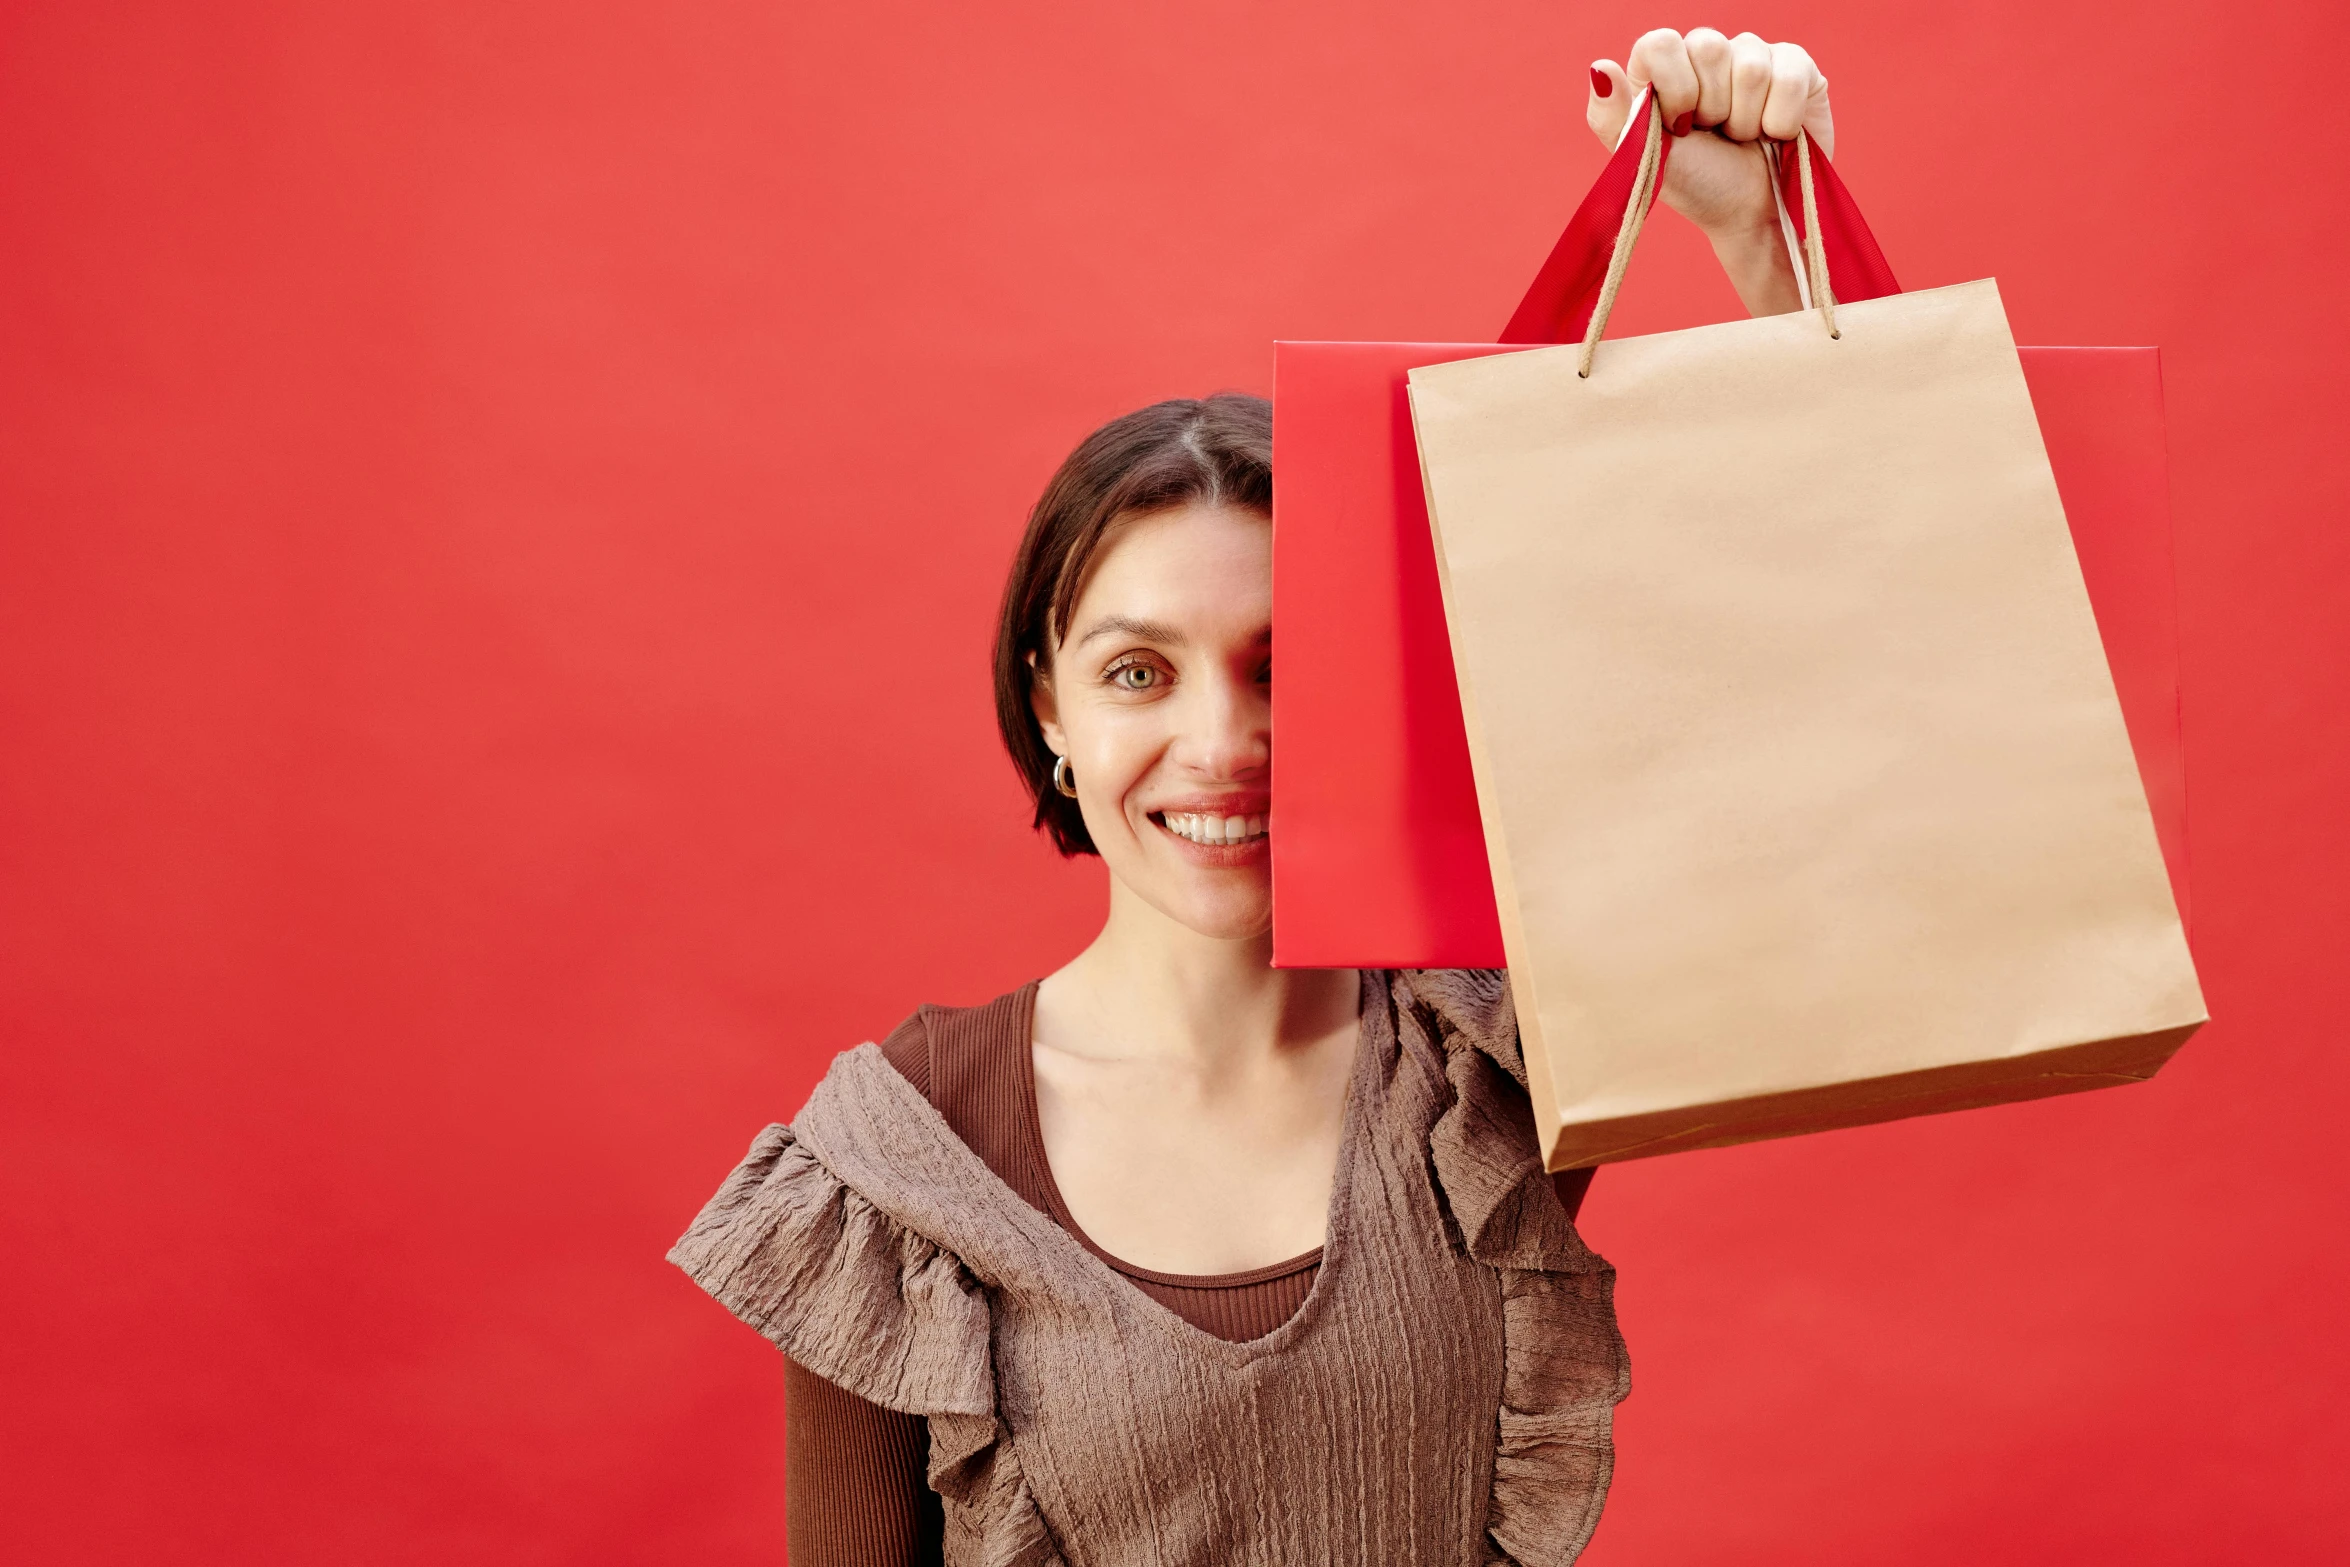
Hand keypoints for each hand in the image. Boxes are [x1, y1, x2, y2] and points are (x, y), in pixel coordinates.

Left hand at [1584, 28, 1832, 314]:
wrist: (1753, 214)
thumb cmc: (1698, 185)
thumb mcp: (1645, 159)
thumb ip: (1612, 115)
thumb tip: (1600, 68)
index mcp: (1662, 67)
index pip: (1659, 43)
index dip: (1672, 87)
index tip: (1679, 127)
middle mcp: (1706, 52)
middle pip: (1707, 46)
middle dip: (1710, 107)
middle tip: (1713, 134)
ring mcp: (1753, 53)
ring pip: (1750, 65)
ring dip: (1744, 120)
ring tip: (1741, 137)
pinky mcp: (1796, 66)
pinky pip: (1790, 75)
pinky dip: (1780, 119)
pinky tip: (1774, 133)